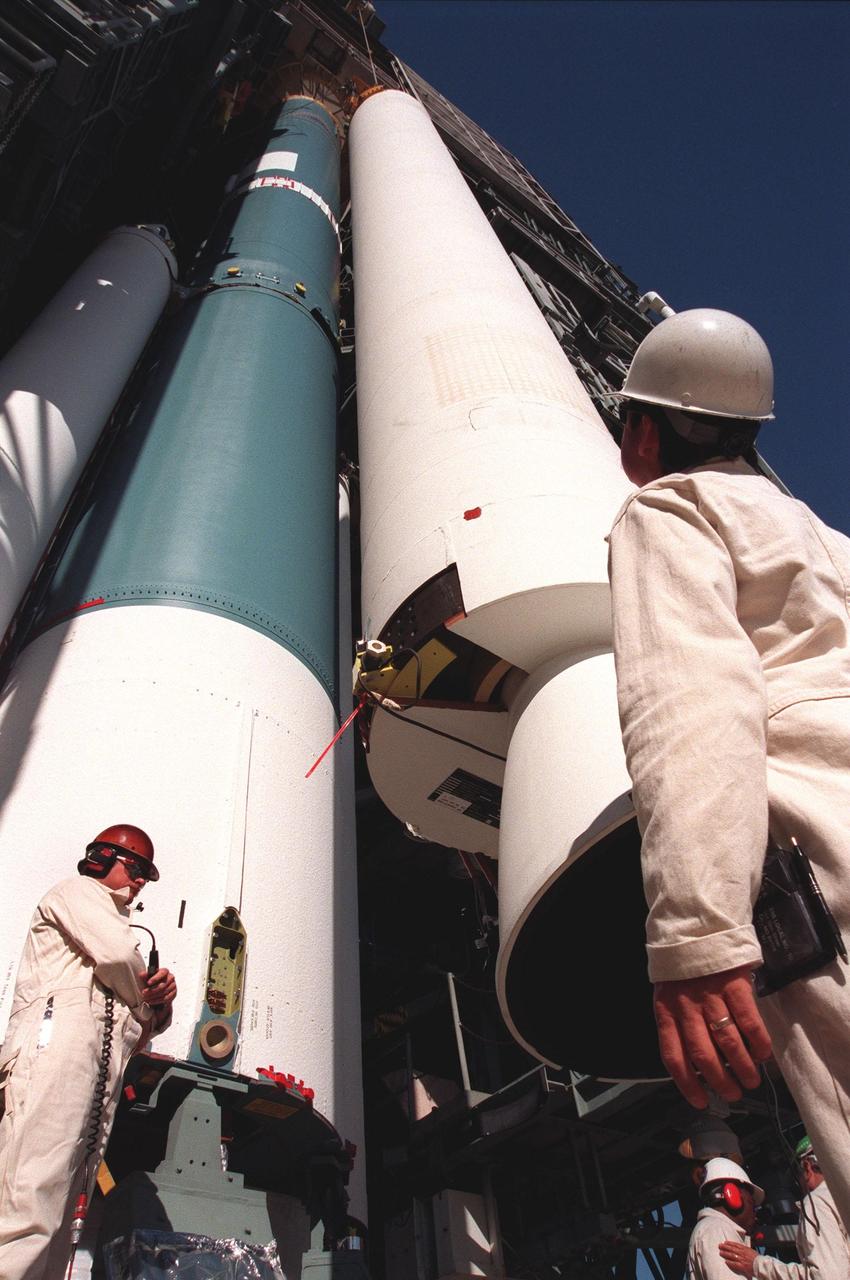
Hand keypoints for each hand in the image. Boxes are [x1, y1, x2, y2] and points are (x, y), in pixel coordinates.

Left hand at [139, 967, 176, 1008]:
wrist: (157, 991)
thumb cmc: (152, 983)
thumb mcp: (147, 978)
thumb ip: (145, 976)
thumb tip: (141, 975)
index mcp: (165, 971)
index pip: (162, 973)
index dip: (155, 978)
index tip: (148, 983)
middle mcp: (171, 977)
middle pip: (163, 985)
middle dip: (152, 990)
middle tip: (144, 993)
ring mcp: (173, 986)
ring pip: (164, 993)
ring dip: (153, 997)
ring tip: (146, 998)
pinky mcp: (174, 994)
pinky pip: (166, 998)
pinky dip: (157, 1001)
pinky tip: (151, 1001)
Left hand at [653, 966, 771, 1106]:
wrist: (697, 928)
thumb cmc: (683, 970)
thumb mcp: (668, 995)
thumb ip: (676, 1025)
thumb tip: (694, 1066)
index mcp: (665, 1011)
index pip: (673, 1056)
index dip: (687, 1084)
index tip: (702, 1101)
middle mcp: (686, 1006)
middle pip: (703, 1055)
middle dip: (721, 1081)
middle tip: (734, 1094)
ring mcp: (711, 995)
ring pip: (728, 1042)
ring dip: (743, 1067)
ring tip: (752, 1080)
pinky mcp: (734, 984)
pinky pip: (749, 1021)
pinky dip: (758, 1043)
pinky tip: (763, 1055)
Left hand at [718, 1242, 757, 1276]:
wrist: (762, 1265)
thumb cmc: (758, 1259)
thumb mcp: (752, 1251)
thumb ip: (747, 1250)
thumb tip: (743, 1249)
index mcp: (745, 1249)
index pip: (736, 1245)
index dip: (730, 1243)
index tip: (725, 1242)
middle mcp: (743, 1253)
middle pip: (732, 1249)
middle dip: (725, 1247)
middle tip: (720, 1246)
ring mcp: (742, 1259)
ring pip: (732, 1255)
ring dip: (725, 1254)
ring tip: (720, 1252)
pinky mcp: (742, 1266)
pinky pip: (734, 1264)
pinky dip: (730, 1262)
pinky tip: (726, 1261)